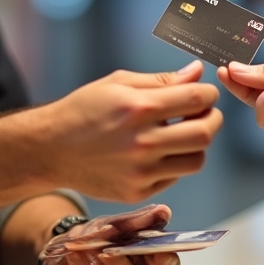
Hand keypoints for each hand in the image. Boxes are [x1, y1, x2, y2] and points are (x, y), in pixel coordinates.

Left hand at [39, 204, 181, 264]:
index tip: (159, 255)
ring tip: (75, 251)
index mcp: (144, 259)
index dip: (166, 261)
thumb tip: (163, 211)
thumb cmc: (96, 236)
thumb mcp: (113, 222)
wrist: (64, 244)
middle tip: (103, 250)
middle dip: (117, 263)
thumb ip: (138, 220)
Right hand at [40, 60, 222, 201]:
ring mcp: (141, 171)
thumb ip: (161, 80)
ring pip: (196, 161)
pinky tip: (158, 150)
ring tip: (181, 133)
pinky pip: (174, 177)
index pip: (197, 99)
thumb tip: (197, 73)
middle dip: (212, 119)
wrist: (51, 148)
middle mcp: (142, 142)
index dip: (210, 93)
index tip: (205, 93)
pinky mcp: (137, 191)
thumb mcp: (118, 83)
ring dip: (196, 145)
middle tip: (204, 113)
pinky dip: (175, 163)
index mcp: (139, 108)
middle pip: (204, 133)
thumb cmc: (84, 109)